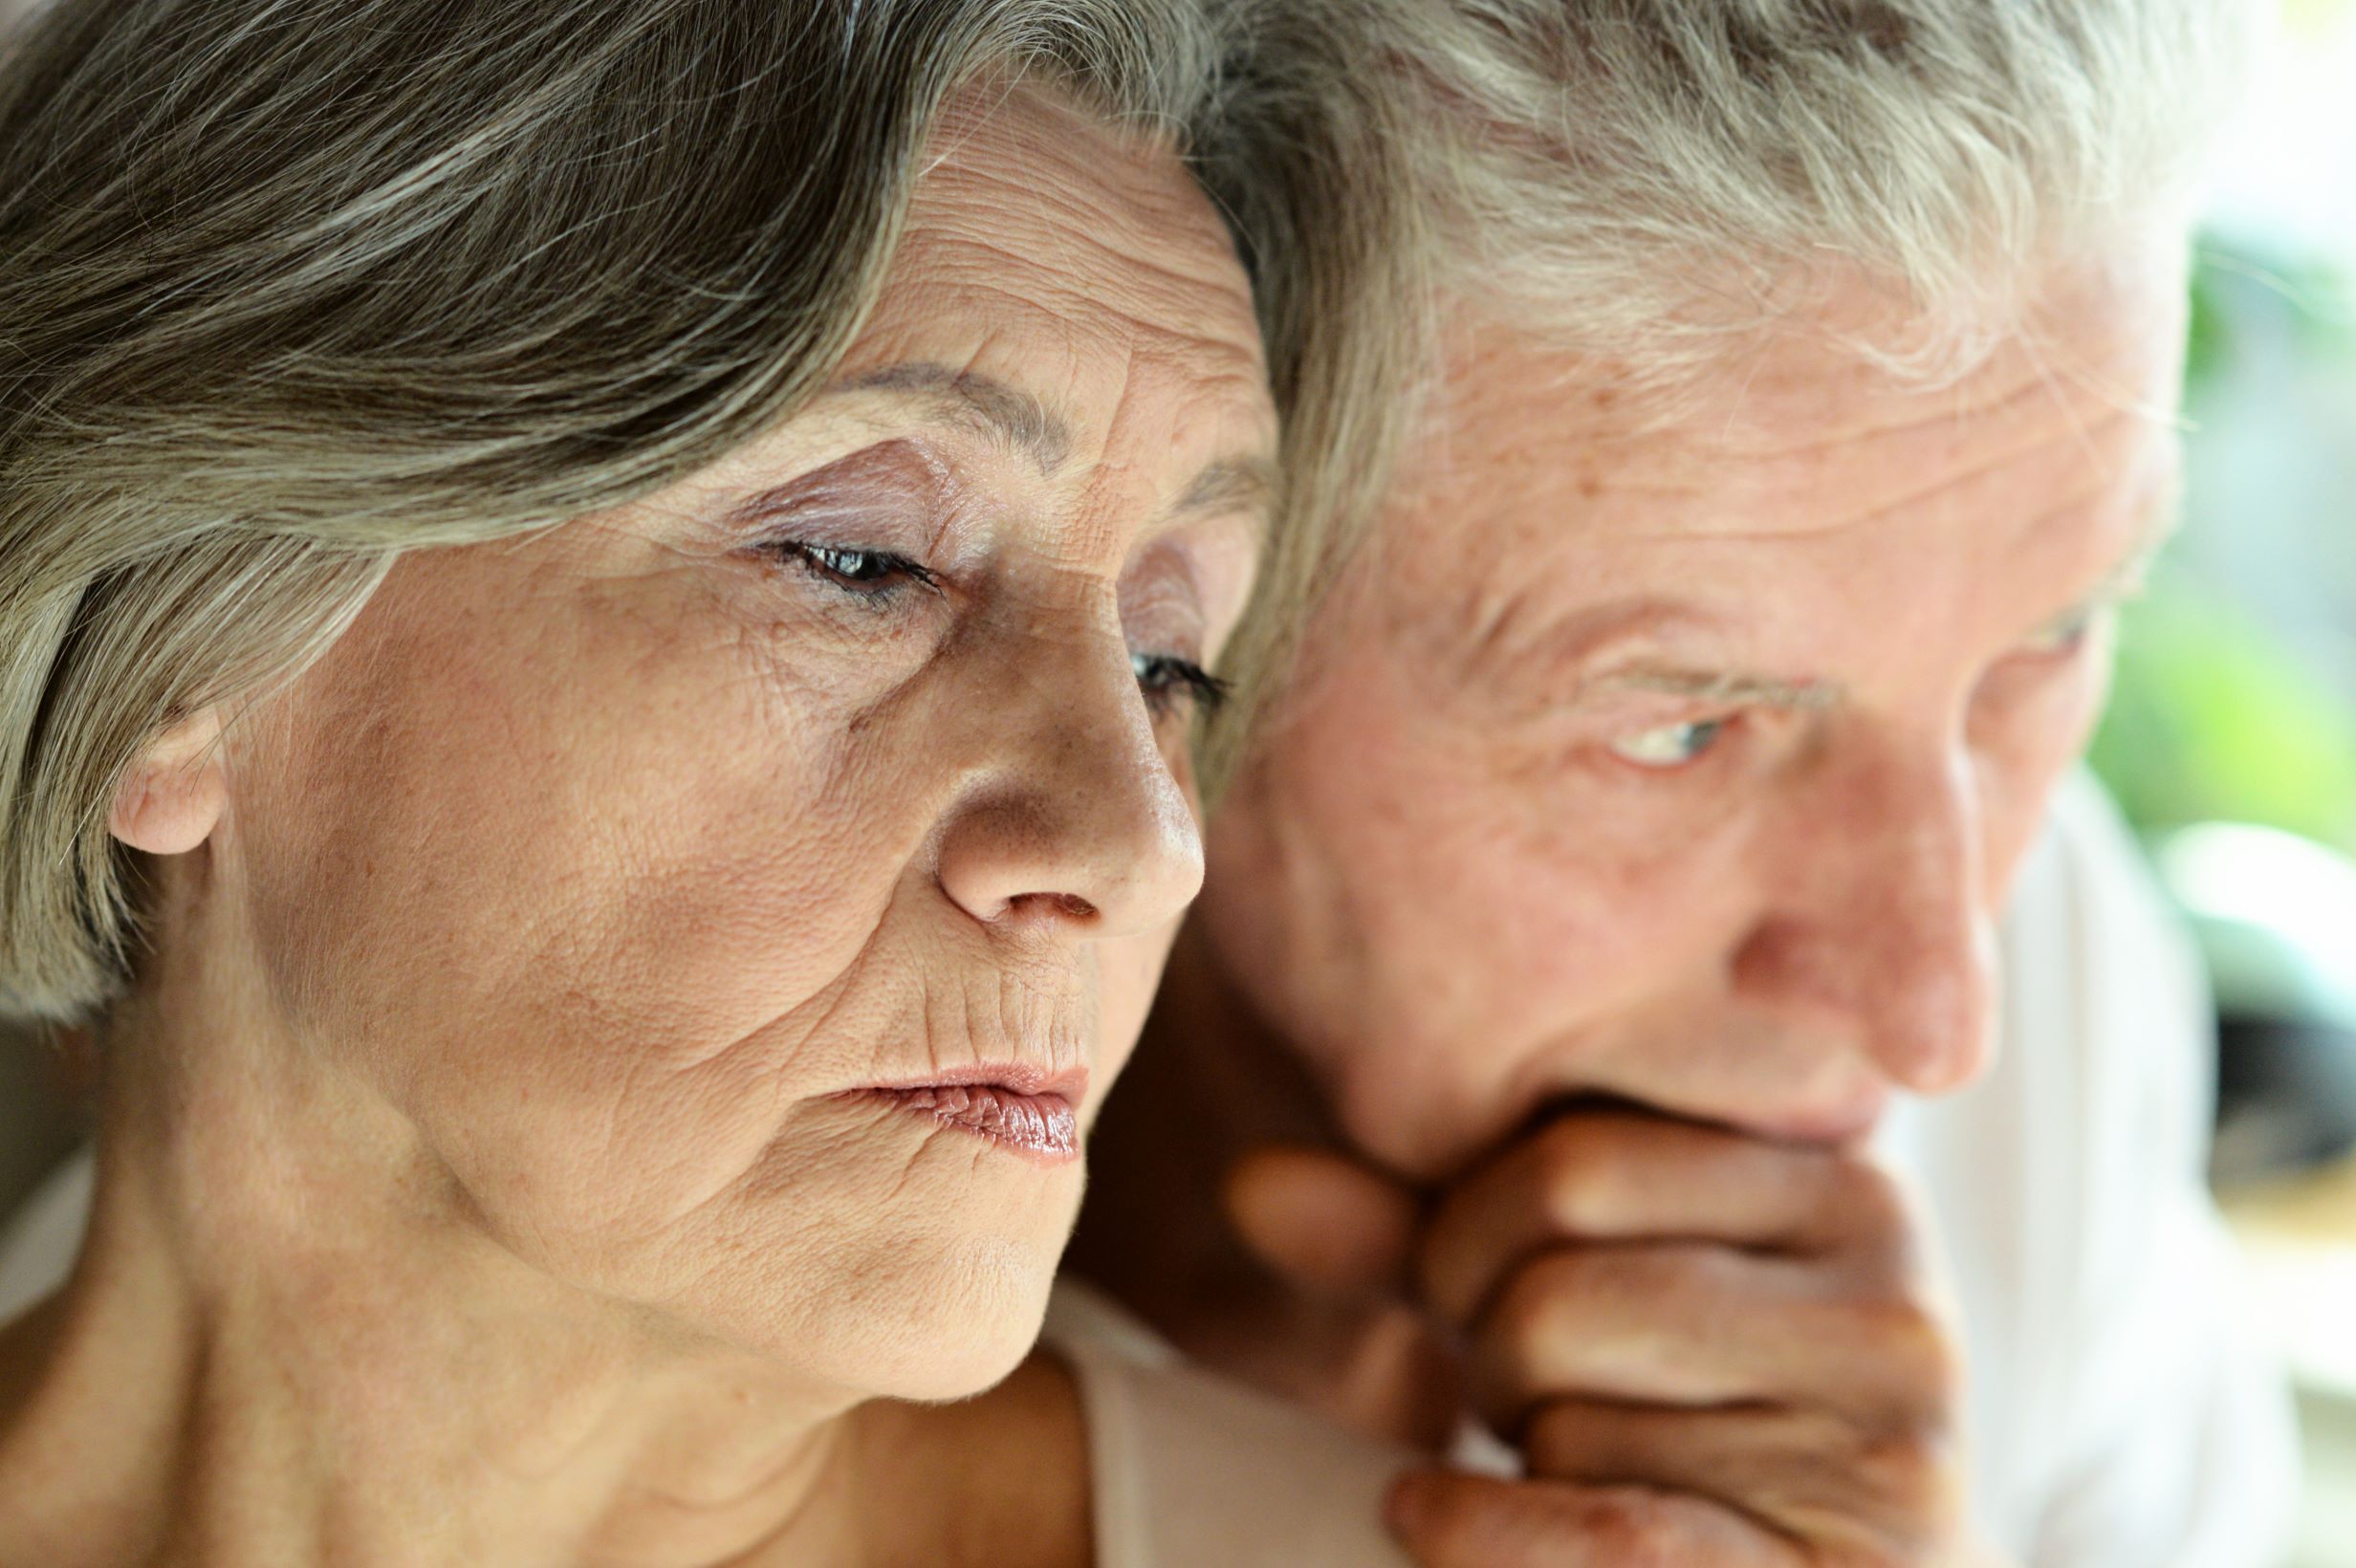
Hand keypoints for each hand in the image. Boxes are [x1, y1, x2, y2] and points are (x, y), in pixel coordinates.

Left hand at [1229, 1109, 1988, 1566]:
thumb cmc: (1685, 1421)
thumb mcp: (1563, 1293)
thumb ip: (1421, 1233)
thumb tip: (1250, 1182)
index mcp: (1841, 1180)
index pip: (1574, 1163)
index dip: (1463, 1236)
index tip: (1465, 1290)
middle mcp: (1895, 1299)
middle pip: (1558, 1292)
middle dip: (1491, 1355)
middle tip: (1526, 1393)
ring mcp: (1896, 1449)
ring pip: (1572, 1421)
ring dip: (1526, 1457)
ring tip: (1588, 1458)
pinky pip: (1609, 1533)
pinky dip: (1482, 1533)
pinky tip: (1423, 1514)